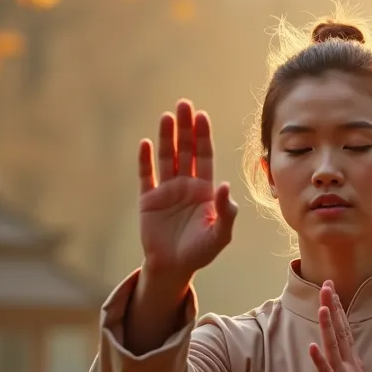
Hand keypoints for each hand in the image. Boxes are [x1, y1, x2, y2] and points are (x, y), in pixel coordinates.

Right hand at [137, 99, 237, 280]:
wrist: (174, 267)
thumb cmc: (200, 252)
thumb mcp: (220, 235)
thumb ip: (226, 212)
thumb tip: (224, 186)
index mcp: (205, 190)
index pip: (205, 156)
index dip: (203, 136)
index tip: (202, 116)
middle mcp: (186, 185)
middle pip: (186, 150)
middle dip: (185, 128)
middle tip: (184, 104)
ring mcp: (166, 190)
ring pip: (166, 158)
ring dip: (166, 137)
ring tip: (167, 116)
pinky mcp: (148, 199)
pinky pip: (146, 175)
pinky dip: (145, 160)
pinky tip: (146, 143)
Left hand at [308, 282, 371, 371]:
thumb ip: (349, 366)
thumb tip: (342, 350)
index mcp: (353, 364)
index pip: (344, 330)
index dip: (338, 310)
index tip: (332, 290)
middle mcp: (348, 366)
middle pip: (339, 331)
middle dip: (332, 307)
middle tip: (327, 284)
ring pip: (333, 346)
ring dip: (328, 326)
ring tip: (322, 306)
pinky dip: (318, 359)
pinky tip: (312, 346)